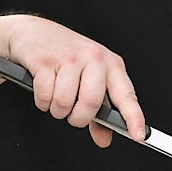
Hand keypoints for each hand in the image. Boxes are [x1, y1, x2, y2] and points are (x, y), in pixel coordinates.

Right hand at [1, 15, 145, 146]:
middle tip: (72, 114)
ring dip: (57, 110)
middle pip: (91, 102)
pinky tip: (45, 90)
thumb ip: (99, 112)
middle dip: (78, 118)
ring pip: (65, 102)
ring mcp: (70, 58)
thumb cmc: (65, 56)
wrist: (33, 31)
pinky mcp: (46, 60)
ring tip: (57, 98)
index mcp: (111, 64)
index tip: (138, 135)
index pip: (126, 94)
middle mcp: (94, 58)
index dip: (134, 117)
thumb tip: (104, 139)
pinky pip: (45, 96)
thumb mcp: (89, 79)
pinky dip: (42, 101)